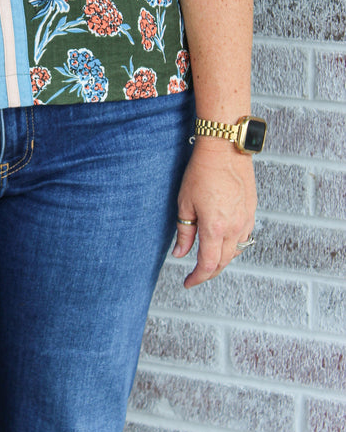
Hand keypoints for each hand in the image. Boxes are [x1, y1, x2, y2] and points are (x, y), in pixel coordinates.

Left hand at [172, 137, 256, 287]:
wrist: (225, 149)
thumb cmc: (202, 171)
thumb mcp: (185, 203)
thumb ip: (184, 232)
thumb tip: (180, 253)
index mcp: (215, 228)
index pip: (208, 265)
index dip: (197, 278)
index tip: (188, 282)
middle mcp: (234, 228)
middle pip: (223, 262)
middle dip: (209, 272)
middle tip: (195, 276)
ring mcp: (246, 220)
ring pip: (235, 252)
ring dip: (221, 260)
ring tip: (207, 259)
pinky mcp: (251, 212)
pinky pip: (244, 238)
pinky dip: (233, 246)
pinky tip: (223, 241)